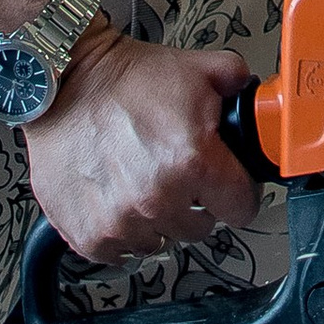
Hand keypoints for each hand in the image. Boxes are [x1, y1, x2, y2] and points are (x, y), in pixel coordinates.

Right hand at [23, 26, 259, 264]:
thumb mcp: (195, 69)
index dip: (236, 191)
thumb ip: (238, 83)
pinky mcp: (89, 235)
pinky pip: (122, 253)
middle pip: (201, 228)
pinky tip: (118, 199)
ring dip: (158, 219)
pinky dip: (123, 232)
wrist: (61, 86)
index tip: (225, 184)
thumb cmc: (122, 81)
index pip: (242, 208)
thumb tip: (261, 100)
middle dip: (195, 202)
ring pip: (162, 242)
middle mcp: (158, 199)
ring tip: (142, 181)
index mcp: (193, 162)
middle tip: (176, 172)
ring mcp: (121, 222)